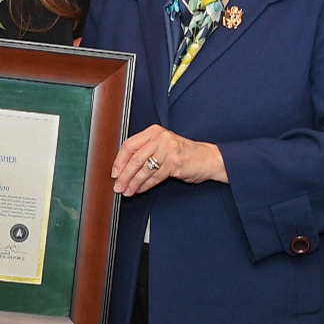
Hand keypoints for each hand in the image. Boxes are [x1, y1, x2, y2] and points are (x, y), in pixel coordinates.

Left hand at [111, 125, 226, 195]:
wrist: (208, 159)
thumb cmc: (184, 154)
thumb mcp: (163, 146)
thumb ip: (146, 152)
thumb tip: (124, 168)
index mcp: (155, 131)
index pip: (130, 144)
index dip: (119, 160)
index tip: (114, 172)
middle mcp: (161, 138)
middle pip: (135, 158)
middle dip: (124, 175)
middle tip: (118, 185)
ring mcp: (168, 149)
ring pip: (144, 169)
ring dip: (133, 183)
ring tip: (127, 191)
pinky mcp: (174, 162)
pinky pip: (155, 177)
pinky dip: (145, 185)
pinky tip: (140, 189)